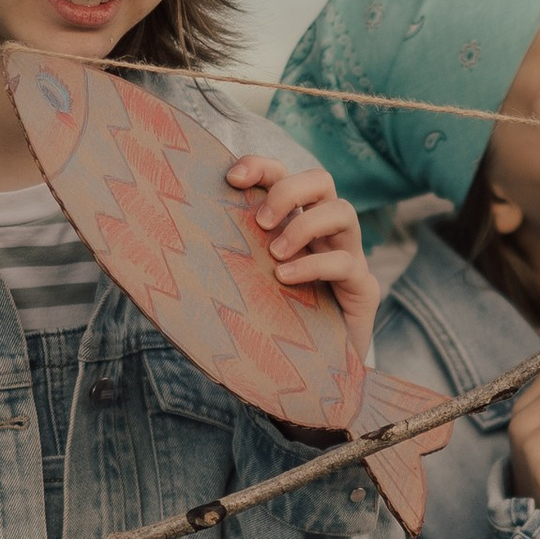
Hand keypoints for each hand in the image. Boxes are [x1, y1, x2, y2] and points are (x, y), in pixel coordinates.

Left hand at [226, 154, 379, 365]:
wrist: (314, 372)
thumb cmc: (274, 322)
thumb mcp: (248, 282)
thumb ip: (232, 258)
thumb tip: (176, 238)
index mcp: (296, 222)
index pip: (285, 175)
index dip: (261, 166)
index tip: (232, 179)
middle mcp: (326, 233)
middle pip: (322, 180)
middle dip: (289, 190)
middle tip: (261, 222)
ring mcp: (349, 256)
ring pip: (344, 211)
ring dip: (304, 226)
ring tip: (275, 255)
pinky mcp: (362, 287)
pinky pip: (346, 262)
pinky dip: (314, 264)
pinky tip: (286, 278)